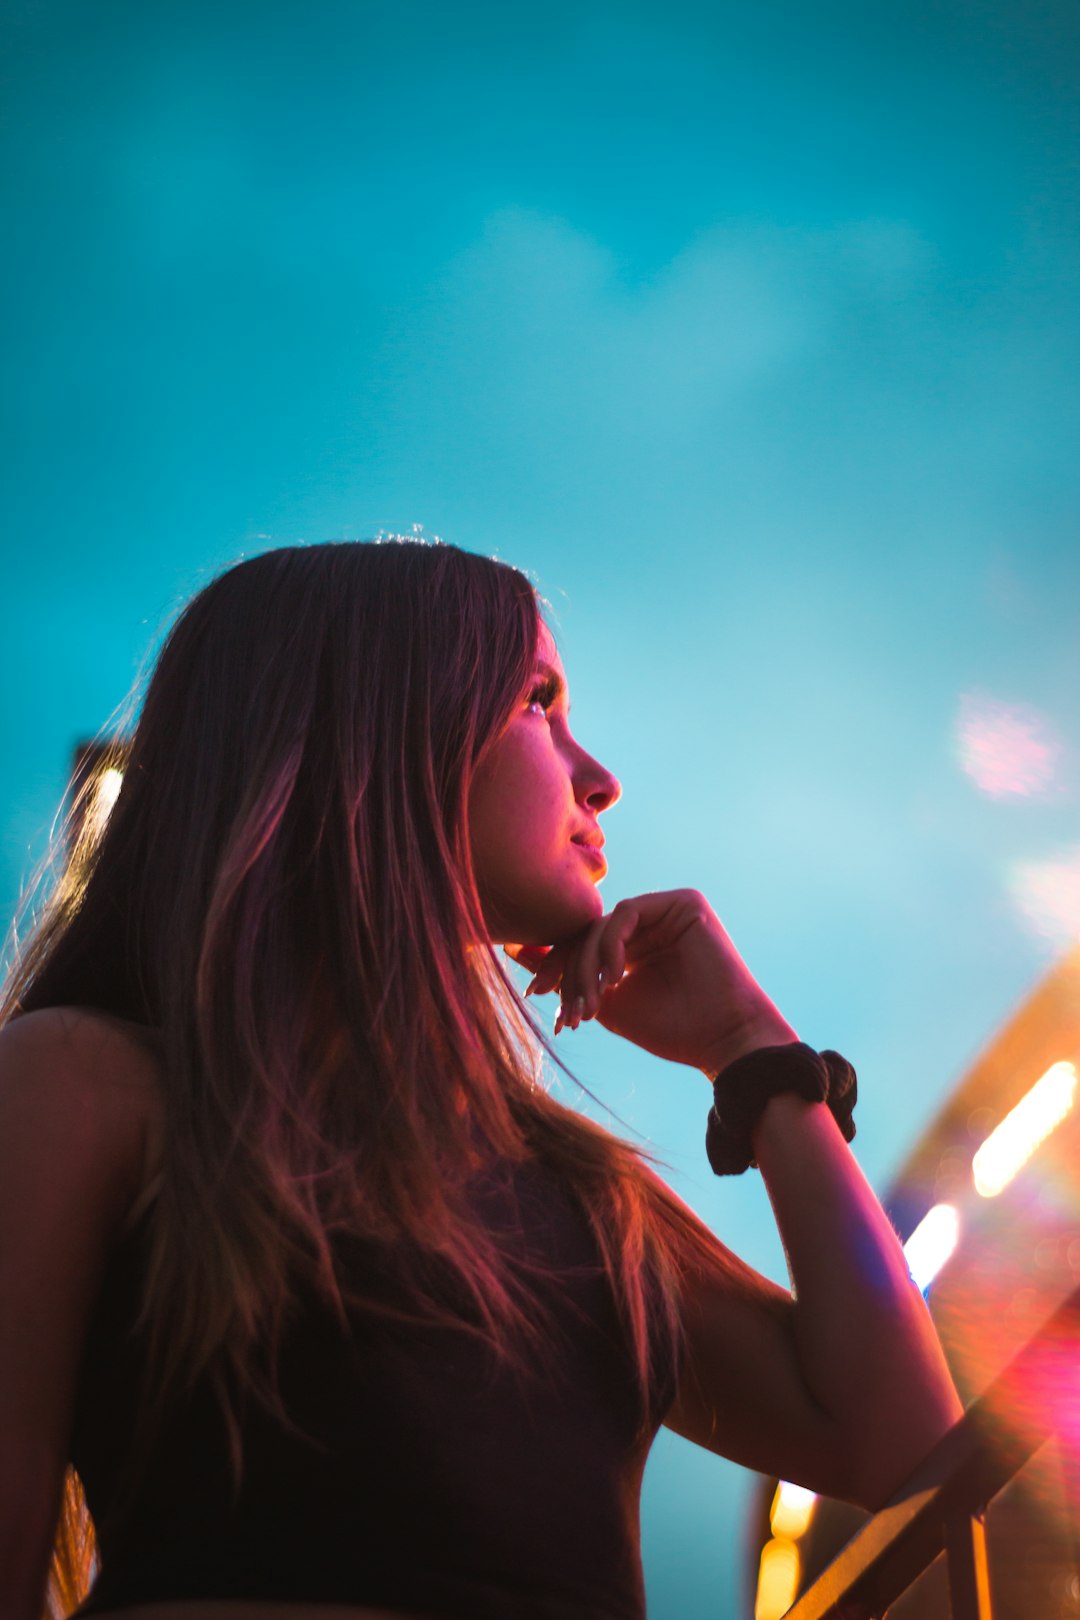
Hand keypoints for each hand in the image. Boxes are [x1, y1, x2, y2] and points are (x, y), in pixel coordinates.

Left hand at [509, 889, 797, 1075]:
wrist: (723, 1040)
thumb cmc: (670, 1029)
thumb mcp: (605, 1002)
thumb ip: (567, 976)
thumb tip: (515, 950)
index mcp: (634, 944)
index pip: (582, 943)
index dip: (554, 965)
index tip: (534, 994)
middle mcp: (650, 921)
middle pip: (588, 930)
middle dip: (565, 966)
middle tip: (553, 1000)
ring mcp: (667, 908)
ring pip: (603, 924)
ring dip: (587, 964)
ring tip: (589, 1002)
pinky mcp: (684, 902)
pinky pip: (626, 913)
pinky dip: (611, 945)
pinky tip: (614, 979)